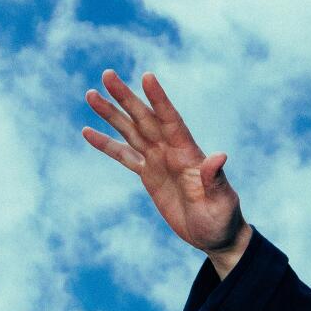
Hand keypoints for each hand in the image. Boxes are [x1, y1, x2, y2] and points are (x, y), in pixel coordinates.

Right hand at [80, 69, 246, 255]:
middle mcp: (172, 152)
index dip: (159, 100)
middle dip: (126, 98)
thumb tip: (220, 156)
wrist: (216, 236)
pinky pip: (124, 156)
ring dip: (111, 114)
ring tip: (91, 95)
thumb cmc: (223, 219)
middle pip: (145, 119)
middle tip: (107, 75)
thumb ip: (215, 179)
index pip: (171, 121)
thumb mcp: (221, 202)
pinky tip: (88, 131)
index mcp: (189, 155)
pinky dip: (106, 144)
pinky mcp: (148, 175)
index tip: (147, 76)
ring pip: (131, 132)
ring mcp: (159, 161)